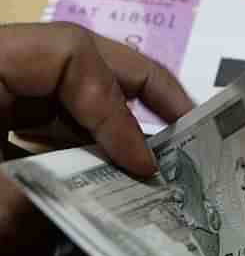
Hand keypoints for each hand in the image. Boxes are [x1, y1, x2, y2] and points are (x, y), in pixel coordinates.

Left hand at [0, 22, 192, 255]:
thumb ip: (45, 200)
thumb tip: (115, 196)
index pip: (69, 56)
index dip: (116, 107)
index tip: (143, 165)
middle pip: (78, 55)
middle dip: (140, 86)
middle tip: (188, 120)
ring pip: (66, 89)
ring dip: (116, 117)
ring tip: (160, 148)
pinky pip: (44, 121)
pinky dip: (82, 142)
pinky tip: (106, 172)